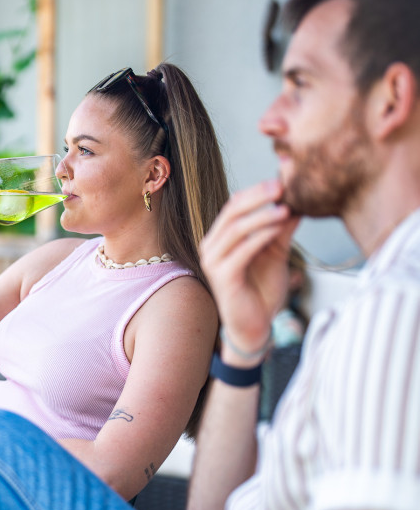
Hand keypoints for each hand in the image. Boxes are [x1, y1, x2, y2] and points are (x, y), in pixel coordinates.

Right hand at [200, 179, 299, 359]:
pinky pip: (241, 251)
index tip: (282, 181)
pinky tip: (279, 228)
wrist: (255, 327)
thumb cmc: (262, 291)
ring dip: (262, 216)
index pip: (234, 206)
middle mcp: (211, 247)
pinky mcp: (222, 278)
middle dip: (257, 197)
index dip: (256, 192)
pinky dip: (260, 237)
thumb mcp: (276, 253)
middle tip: (281, 186)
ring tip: (285, 207)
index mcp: (221, 239)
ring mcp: (214, 262)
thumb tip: (298, 202)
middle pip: (231, 212)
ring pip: (236, 229)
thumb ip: (282, 229)